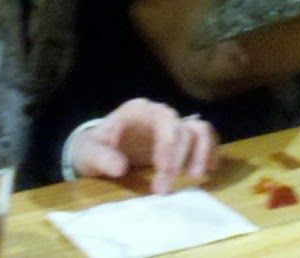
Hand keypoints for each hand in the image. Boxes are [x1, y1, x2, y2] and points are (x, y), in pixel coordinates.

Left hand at [72, 98, 218, 193]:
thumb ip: (101, 156)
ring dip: (202, 153)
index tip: (164, 170)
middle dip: (178, 160)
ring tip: (196, 177)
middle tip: (164, 190)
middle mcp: (161, 114)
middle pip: (183, 129)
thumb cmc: (93, 147)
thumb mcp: (89, 151)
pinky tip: (209, 171)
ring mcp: (172, 126)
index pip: (164, 119)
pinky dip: (210, 152)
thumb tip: (120, 167)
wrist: (96, 149)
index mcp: (139, 110)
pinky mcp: (180, 141)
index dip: (169, 144)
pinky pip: (204, 139)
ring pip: (200, 130)